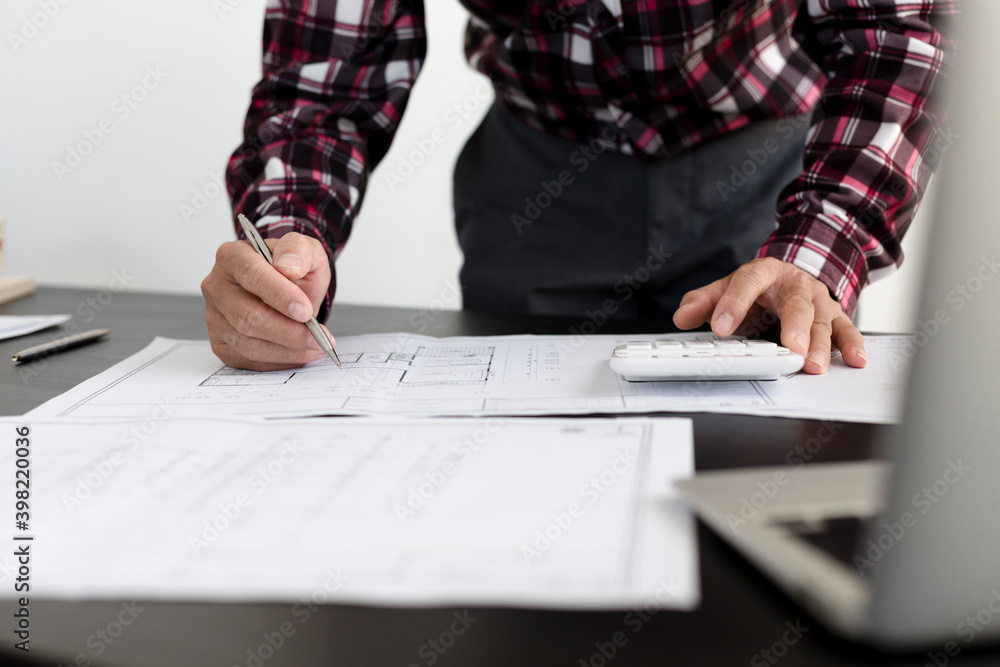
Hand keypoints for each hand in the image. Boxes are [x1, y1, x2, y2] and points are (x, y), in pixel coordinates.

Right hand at [201, 231, 332, 369]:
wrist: (288, 289)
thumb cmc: (291, 270)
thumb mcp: (304, 251)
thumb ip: (299, 249)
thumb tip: (289, 266)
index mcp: (232, 256)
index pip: (250, 274)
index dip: (279, 295)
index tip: (305, 311)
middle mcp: (217, 287)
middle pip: (246, 316)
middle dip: (288, 331)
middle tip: (318, 336)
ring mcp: (215, 317)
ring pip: (248, 343)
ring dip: (288, 350)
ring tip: (317, 345)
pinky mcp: (221, 343)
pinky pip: (249, 360)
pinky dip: (279, 361)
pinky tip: (300, 354)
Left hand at [672, 257, 866, 373]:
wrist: (789, 275)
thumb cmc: (755, 288)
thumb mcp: (725, 289)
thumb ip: (702, 302)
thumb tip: (681, 318)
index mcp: (762, 274)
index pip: (747, 283)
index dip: (734, 304)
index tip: (720, 328)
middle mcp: (795, 285)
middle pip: (796, 304)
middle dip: (794, 327)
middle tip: (790, 347)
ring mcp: (817, 301)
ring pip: (822, 321)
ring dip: (821, 344)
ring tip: (814, 364)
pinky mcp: (834, 316)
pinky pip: (845, 330)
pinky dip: (852, 345)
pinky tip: (854, 360)